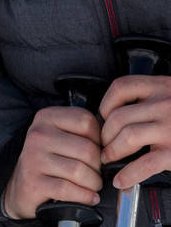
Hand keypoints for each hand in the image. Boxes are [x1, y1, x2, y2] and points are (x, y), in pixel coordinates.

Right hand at [1, 107, 102, 217]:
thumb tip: (115, 143)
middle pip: (87, 150)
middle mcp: (38, 134)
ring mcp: (33, 157)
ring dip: (94, 184)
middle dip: (99, 168)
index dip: (100, 140)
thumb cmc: (52, 160)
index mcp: (47, 117)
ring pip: (80, 171)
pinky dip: (85, 196)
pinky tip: (88, 197)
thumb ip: (84, 133)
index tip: (97, 151)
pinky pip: (68, 189)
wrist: (23, 184)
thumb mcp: (62, 136)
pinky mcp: (33, 181)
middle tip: (97, 174)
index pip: (87, 122)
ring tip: (92, 186)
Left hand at [100, 74, 170, 188]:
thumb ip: (154, 96)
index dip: (106, 103)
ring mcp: (169, 129)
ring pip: (126, 137)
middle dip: (105, 134)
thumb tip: (120, 112)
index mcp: (162, 87)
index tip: (103, 116)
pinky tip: (122, 180)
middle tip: (103, 144)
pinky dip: (128, 174)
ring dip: (112, 151)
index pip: (121, 87)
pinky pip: (144, 164)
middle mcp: (164, 105)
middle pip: (118, 116)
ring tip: (109, 158)